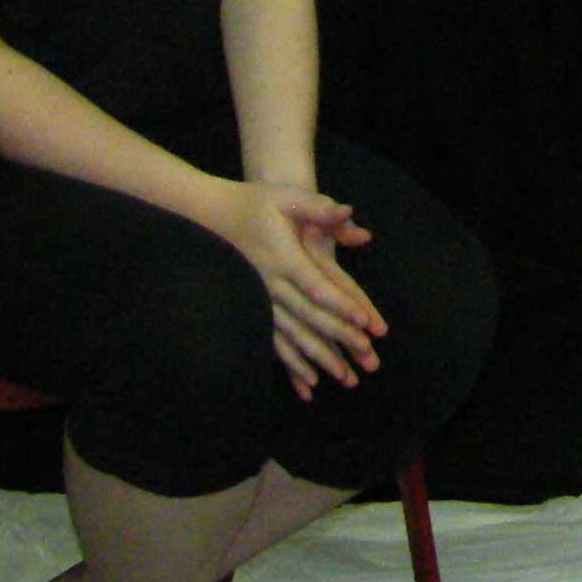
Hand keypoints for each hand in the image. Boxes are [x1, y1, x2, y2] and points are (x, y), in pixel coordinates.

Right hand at [207, 179, 385, 397]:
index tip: (366, 322)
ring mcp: (260, 302)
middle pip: (309, 317)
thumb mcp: (287, 197)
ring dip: (319, 359)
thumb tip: (347, 212)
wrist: (213, 216)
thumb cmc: (256, 204)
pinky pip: (273, 343)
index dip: (341, 305)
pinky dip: (291, 365)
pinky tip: (308, 385)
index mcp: (284, 259)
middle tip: (368, 356)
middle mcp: (272, 285)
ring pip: (292, 337)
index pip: (317, 286)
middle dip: (340, 338)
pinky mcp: (254, 310)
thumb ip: (319, 207)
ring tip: (345, 379)